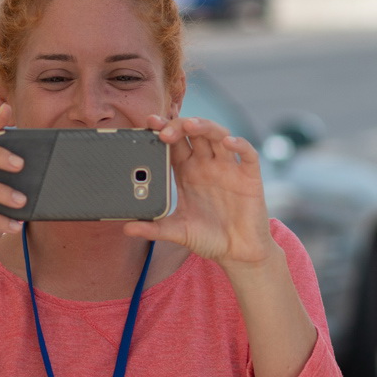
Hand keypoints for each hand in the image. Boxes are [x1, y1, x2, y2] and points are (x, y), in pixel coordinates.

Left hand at [124, 115, 275, 268]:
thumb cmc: (209, 239)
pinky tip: (228, 143)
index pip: (174, 144)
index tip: (149, 123)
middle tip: (164, 131)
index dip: (163, 130)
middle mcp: (208, 165)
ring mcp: (229, 168)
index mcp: (188, 172)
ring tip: (190, 126)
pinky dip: (240, 144)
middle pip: (194, 133)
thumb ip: (154, 229)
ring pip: (218, 135)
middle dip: (179, 126)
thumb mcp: (178, 232)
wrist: (238, 253)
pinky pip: (248, 153)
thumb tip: (126, 228)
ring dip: (205, 126)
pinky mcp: (250, 176)